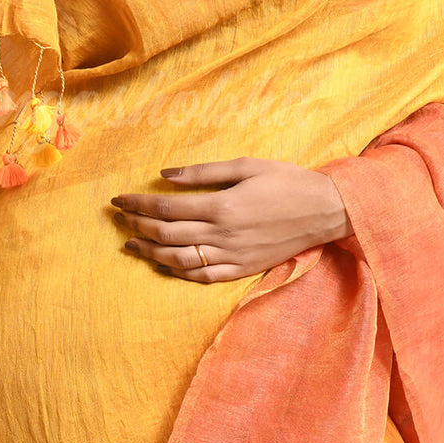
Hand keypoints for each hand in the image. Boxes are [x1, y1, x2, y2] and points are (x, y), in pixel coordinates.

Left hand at [109, 157, 352, 282]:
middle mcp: (223, 235)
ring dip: (150, 253)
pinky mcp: (242, 270)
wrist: (325, 211)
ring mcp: (232, 256)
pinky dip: (178, 272)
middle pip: (166, 235)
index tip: (119, 199)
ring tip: (130, 245)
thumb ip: (202, 172)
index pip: (166, 208)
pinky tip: (164, 264)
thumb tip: (164, 175)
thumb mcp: (246, 165)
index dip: (138, 204)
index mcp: (222, 206)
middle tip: (118, 219)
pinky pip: (202, 276)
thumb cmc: (286, 181)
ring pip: (179, 260)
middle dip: (137, 226)